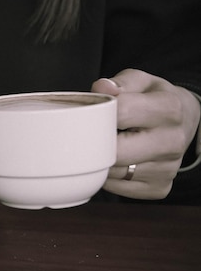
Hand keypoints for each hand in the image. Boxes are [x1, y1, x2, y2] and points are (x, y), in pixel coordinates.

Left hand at [92, 69, 200, 198]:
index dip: (98, 113)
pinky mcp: (159, 188)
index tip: (89, 113)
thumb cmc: (153, 99)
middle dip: (95, 143)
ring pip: (114, 173)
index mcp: (168, 109)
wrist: (183, 121)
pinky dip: (108, 177)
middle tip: (87, 134)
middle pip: (117, 151)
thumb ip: (120, 83)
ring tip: (102, 145)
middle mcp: (172, 141)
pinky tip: (113, 160)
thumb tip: (101, 88)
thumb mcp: (140, 81)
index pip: (121, 113)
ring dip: (99, 161)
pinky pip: (118, 188)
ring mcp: (168, 168)